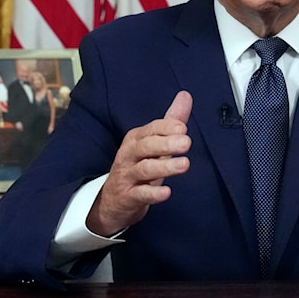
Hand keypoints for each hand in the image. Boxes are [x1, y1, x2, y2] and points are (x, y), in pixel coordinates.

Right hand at [86, 91, 191, 236]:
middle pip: (146, 146)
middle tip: (186, 143)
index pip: (151, 130)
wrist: (112, 202)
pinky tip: (167, 192)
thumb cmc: (137, 168)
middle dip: (166, 143)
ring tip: (184, 164)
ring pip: (145, 169)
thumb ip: (170, 122)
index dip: (166, 128)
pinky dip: (153, 193)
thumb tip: (186, 95)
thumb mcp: (153, 144)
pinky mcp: (128, 197)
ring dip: (165, 167)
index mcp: (136, 139)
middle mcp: (129, 155)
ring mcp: (127, 176)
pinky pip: (140, 194)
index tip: (183, 128)